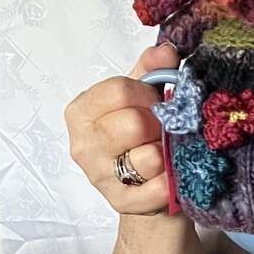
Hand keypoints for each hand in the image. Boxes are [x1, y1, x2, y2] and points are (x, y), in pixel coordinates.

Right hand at [64, 44, 175, 215]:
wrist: (148, 191)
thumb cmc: (141, 139)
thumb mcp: (141, 99)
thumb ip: (150, 70)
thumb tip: (167, 51)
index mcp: (82, 111)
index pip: (120, 90)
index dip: (148, 95)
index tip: (156, 103)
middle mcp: (82, 143)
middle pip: (134, 123)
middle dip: (159, 125)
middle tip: (163, 131)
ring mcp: (99, 176)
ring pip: (149, 157)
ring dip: (167, 154)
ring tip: (166, 154)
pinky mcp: (120, 203)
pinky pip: (157, 190)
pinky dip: (172, 182)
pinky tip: (172, 177)